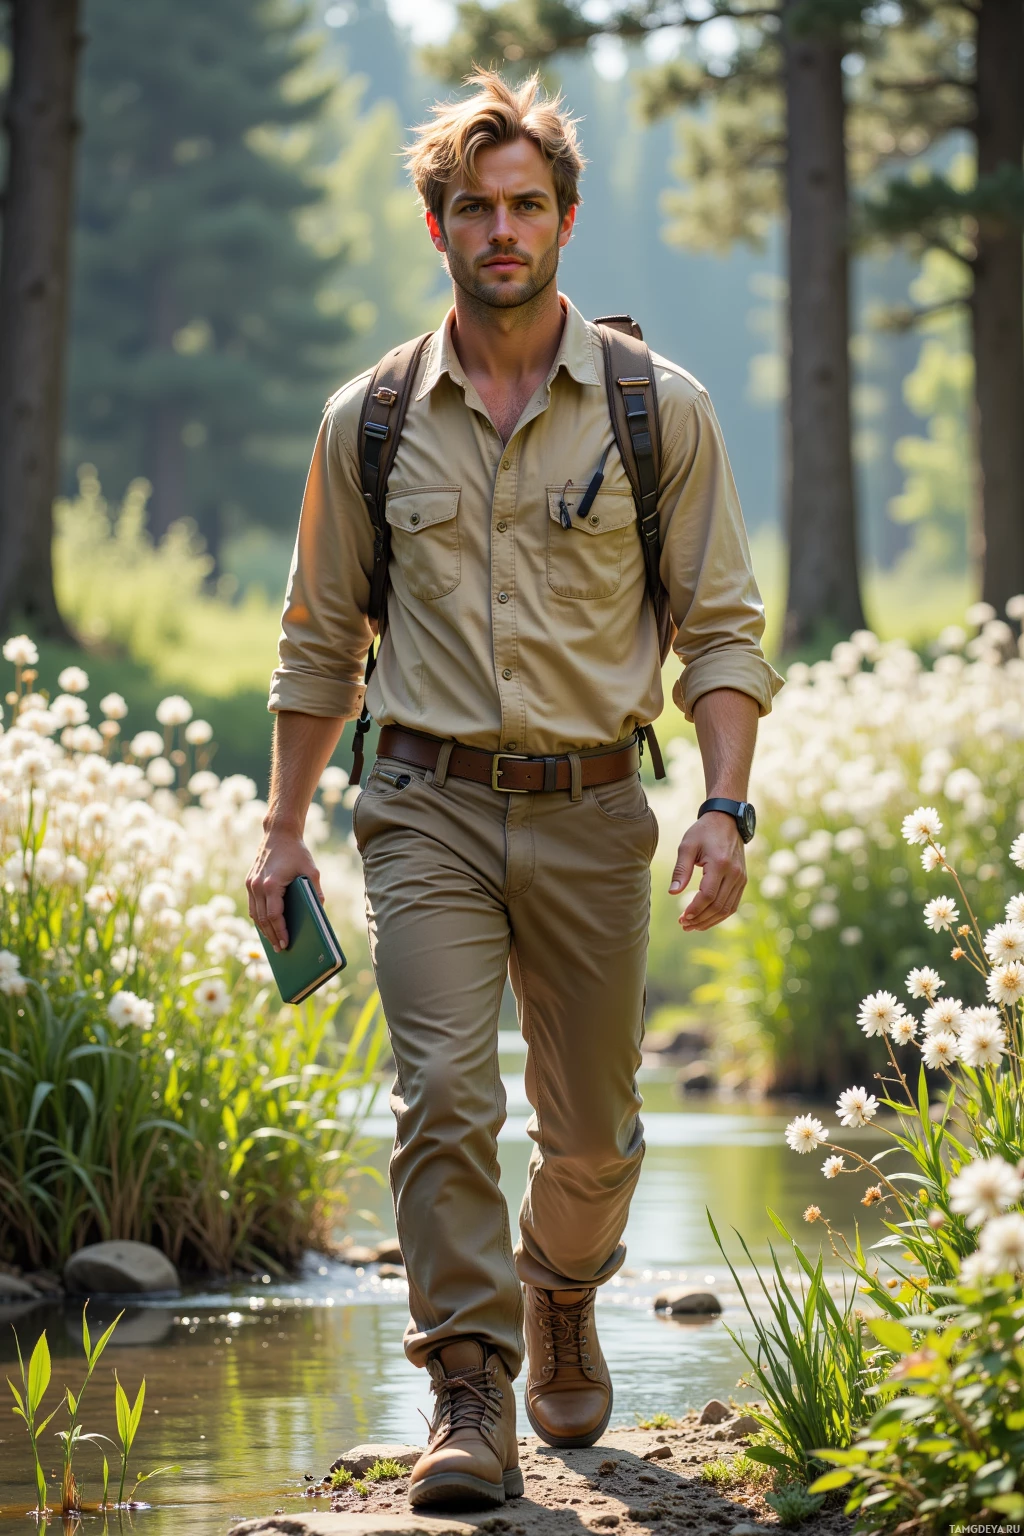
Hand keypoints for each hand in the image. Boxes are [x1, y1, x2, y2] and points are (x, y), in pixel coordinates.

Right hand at [246, 829, 322, 951]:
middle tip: (281, 950)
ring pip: (254, 914)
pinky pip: (252, 906)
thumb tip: (319, 911)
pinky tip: (267, 927)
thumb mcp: (311, 871)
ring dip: (263, 930)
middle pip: (262, 919)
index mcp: (271, 884)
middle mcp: (257, 886)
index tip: (286, 944)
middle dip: (272, 936)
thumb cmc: (297, 852)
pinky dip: (259, 918)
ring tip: (274, 942)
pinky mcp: (249, 882)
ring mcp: (250, 884)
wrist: (278, 833)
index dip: (280, 932)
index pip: (273, 916)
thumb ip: (315, 892)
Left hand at [669, 812, 746, 931]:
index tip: (682, 917)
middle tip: (683, 925)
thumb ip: (681, 869)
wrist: (727, 820)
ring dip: (710, 920)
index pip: (708, 895)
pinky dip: (720, 915)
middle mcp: (734, 873)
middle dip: (700, 919)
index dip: (695, 909)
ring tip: (692, 926)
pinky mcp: (742, 880)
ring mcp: (741, 878)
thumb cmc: (704, 831)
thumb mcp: (687, 846)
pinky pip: (733, 904)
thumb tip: (672, 892)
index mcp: (720, 864)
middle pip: (718, 906)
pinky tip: (706, 919)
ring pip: (727, 908)